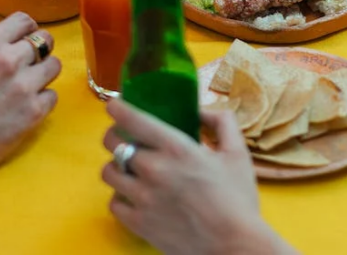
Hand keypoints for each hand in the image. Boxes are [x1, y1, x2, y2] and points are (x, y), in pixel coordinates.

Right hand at [0, 14, 60, 187]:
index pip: (24, 21)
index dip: (27, 28)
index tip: (26, 37)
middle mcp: (10, 60)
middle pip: (45, 40)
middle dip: (41, 48)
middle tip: (33, 60)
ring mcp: (25, 85)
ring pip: (54, 65)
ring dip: (45, 72)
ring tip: (33, 83)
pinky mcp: (35, 111)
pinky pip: (53, 95)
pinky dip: (43, 100)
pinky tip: (30, 105)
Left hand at [101, 100, 284, 254]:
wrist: (234, 248)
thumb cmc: (238, 200)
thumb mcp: (238, 153)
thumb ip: (222, 122)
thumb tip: (202, 111)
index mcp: (176, 148)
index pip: (133, 119)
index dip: (117, 108)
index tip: (114, 106)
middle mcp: (153, 169)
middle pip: (113, 144)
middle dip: (114, 136)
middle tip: (122, 138)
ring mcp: (142, 198)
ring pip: (108, 172)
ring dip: (116, 167)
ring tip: (128, 169)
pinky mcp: (138, 223)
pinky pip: (113, 203)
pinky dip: (120, 197)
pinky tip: (133, 196)